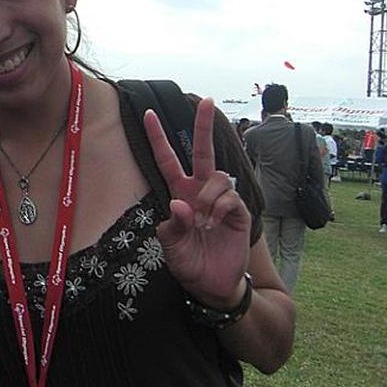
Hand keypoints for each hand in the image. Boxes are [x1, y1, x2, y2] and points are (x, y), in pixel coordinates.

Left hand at [143, 97, 250, 309]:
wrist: (212, 286)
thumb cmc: (188, 263)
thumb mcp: (171, 247)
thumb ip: (174, 227)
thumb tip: (181, 205)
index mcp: (179, 193)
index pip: (167, 160)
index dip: (158, 138)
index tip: (147, 113)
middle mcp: (200, 191)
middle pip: (203, 152)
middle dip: (204, 126)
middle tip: (207, 100)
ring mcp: (220, 200)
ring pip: (217, 176)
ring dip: (207, 196)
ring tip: (202, 222)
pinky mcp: (238, 212)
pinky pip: (229, 197)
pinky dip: (219, 208)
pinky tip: (213, 224)